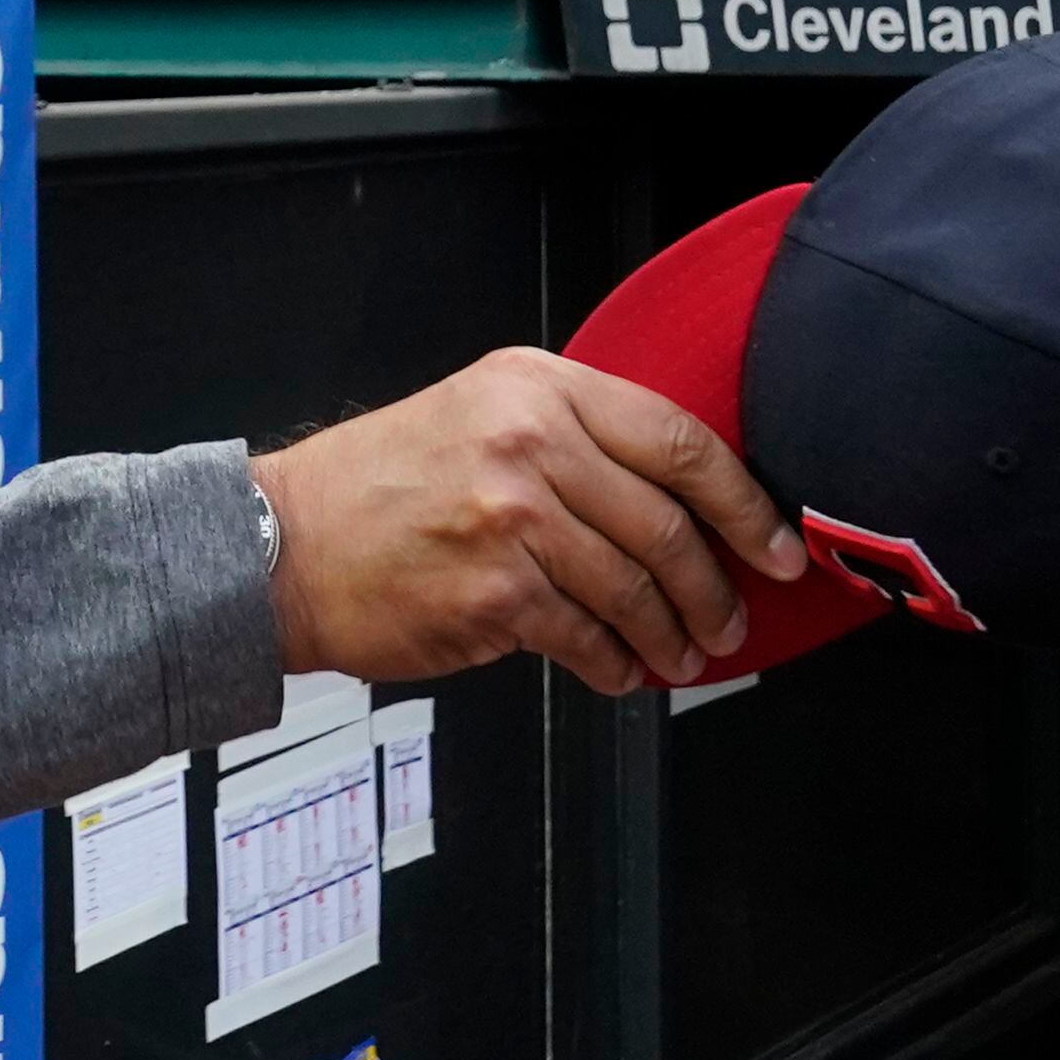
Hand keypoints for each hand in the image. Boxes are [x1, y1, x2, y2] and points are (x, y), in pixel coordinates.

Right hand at [250, 346, 806, 694]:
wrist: (283, 545)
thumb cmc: (373, 488)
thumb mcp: (475, 415)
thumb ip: (568, 437)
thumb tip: (671, 499)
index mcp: (535, 387)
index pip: (676, 438)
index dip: (743, 500)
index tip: (775, 543)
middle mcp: (528, 441)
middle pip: (668, 522)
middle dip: (716, 585)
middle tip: (730, 617)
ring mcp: (514, 517)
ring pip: (636, 587)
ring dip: (672, 635)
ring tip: (682, 655)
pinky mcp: (499, 592)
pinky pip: (589, 638)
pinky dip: (616, 665)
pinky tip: (619, 672)